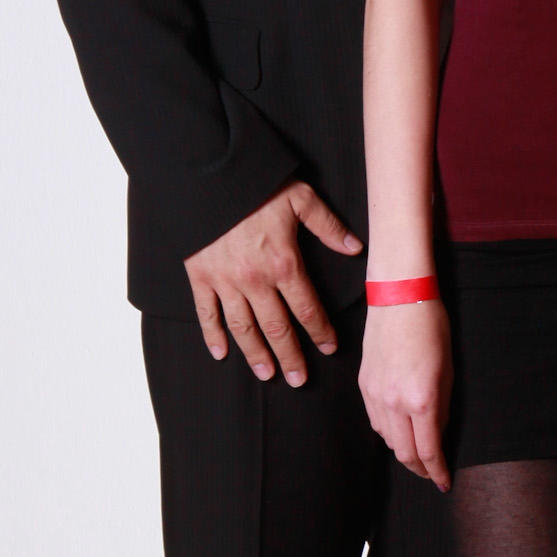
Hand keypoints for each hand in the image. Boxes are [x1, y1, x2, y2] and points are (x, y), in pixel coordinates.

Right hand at [184, 183, 361, 385]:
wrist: (208, 176)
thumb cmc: (257, 186)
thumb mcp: (301, 199)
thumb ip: (329, 226)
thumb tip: (356, 248)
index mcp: (284, 263)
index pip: (307, 308)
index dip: (320, 331)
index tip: (330, 348)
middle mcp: (255, 280)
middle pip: (276, 328)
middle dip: (290, 356)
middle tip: (299, 379)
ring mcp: (225, 281)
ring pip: (243, 328)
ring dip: (256, 355)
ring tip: (268, 375)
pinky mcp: (200, 277)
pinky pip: (206, 313)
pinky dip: (212, 335)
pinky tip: (221, 353)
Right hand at [358, 299, 453, 490]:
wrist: (399, 298)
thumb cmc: (432, 328)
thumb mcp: (449, 371)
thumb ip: (444, 408)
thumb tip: (440, 435)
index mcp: (421, 399)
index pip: (428, 451)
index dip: (438, 472)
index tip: (445, 482)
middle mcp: (394, 402)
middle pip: (404, 454)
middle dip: (420, 469)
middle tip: (433, 473)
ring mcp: (375, 395)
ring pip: (387, 440)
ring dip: (404, 451)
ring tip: (419, 453)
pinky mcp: (364, 386)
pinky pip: (376, 422)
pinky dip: (390, 433)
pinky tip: (401, 431)